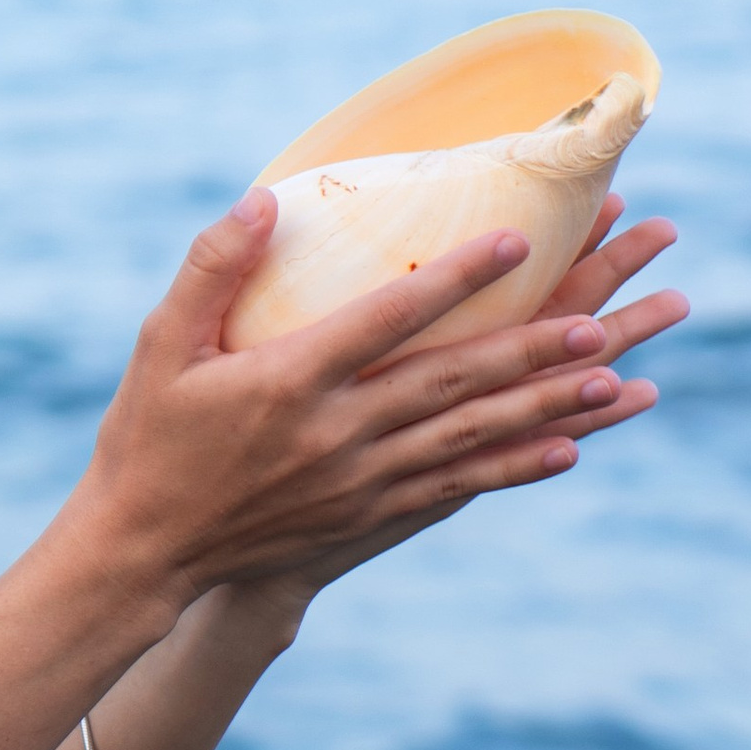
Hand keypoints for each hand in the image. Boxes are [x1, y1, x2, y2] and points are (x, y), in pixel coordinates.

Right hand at [69, 189, 683, 610]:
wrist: (143, 550)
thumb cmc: (146, 437)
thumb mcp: (159, 343)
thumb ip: (212, 267)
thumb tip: (265, 199)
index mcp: (288, 380)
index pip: (389, 318)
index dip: (455, 278)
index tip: (515, 241)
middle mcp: (335, 432)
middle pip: (450, 381)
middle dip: (529, 348)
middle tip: (596, 318)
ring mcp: (356, 480)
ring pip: (467, 436)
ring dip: (540, 406)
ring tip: (606, 375)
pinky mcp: (364, 515)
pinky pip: (454, 487)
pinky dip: (512, 467)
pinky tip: (565, 450)